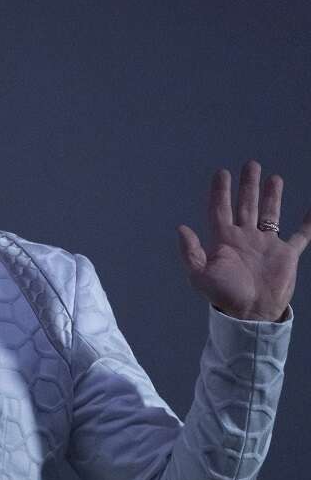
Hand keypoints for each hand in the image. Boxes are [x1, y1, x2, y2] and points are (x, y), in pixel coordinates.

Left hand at [177, 160, 310, 321]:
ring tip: (274, 177)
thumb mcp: (200, 275)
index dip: (220, 191)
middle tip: (251, 164)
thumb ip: (190, 252)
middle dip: (248, 185)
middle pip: (246, 205)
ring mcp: (266, 244)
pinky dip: (309, 222)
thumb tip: (181, 227)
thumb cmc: (224, 296)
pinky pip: (301, 235)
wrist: (252, 314)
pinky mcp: (286, 254)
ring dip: (272, 196)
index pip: (221, 209)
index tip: (222, 172)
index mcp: (224, 240)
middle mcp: (245, 238)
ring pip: (270, 213)